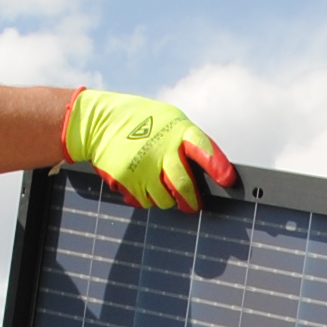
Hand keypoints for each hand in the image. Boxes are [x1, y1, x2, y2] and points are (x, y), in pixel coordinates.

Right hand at [63, 89, 234, 210]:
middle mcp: (162, 149)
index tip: (227, 180)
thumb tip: (210, 169)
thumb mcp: (169, 119)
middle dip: (190, 201)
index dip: (217, 166)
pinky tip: (139, 181)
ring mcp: (142, 166)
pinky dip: (144, 197)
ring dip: (166, 199)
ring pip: (164, 200)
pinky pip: (142, 201)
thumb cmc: (141, 120)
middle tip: (193, 206)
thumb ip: (187, 142)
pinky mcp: (125, 180)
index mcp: (178, 130)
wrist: (98, 121)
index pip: (204, 149)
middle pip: (183, 186)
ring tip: (160, 187)